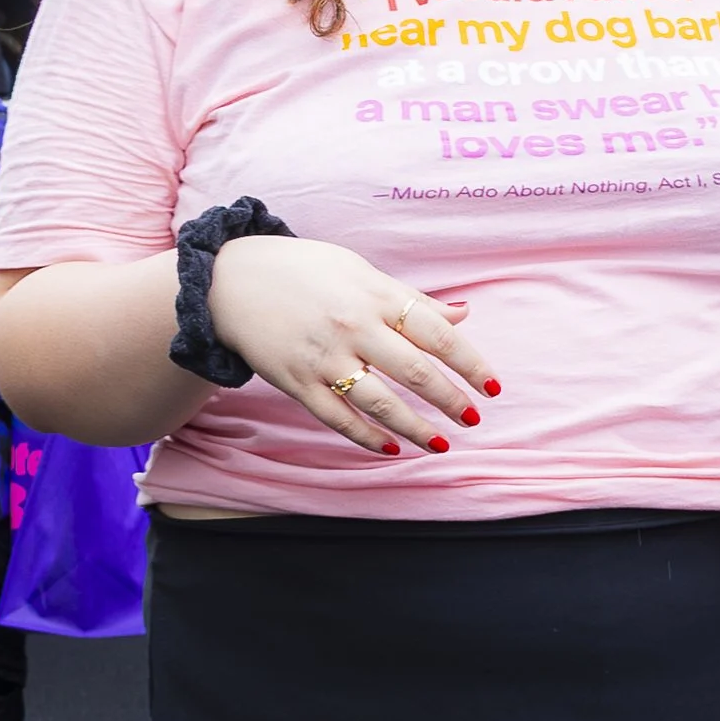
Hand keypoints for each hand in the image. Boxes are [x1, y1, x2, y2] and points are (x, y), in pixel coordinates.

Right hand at [206, 236, 496, 455]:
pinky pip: (338, 418)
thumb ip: (411, 299)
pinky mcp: (297, 383)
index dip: (470, 363)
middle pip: (415, 372)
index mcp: (374, 296)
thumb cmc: (304, 272)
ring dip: (416, 428)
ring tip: (442, 443)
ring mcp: (323, 358)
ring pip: (380, 403)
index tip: (492, 387)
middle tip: (472, 418)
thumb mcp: (360, 271)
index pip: (437, 334)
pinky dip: (368, 438)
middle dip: (450, 400)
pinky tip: (393, 449)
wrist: (227, 281)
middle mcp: (352, 328)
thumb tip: (464, 314)